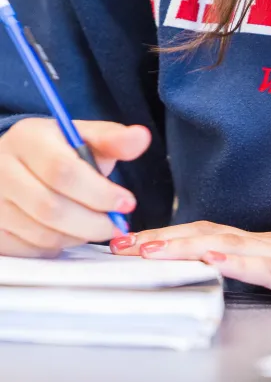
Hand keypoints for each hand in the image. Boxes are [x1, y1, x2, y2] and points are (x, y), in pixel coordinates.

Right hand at [0, 118, 149, 256]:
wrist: (20, 163)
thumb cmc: (59, 151)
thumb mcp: (86, 138)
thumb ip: (114, 140)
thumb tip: (141, 137)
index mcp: (28, 138)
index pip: (63, 171)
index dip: (100, 193)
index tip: (127, 202)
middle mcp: (2, 168)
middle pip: (51, 208)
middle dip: (94, 222)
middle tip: (117, 224)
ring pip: (42, 233)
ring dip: (80, 236)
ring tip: (97, 225)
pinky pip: (31, 249)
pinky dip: (60, 246)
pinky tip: (72, 232)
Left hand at [110, 222, 270, 307]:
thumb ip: (252, 263)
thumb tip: (217, 264)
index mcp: (256, 244)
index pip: (203, 234)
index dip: (165, 236)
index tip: (129, 243)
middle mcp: (263, 244)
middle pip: (204, 235)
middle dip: (160, 239)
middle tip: (119, 245)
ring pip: (228, 245)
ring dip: (186, 245)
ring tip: (151, 249)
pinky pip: (268, 265)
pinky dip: (239, 260)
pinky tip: (217, 258)